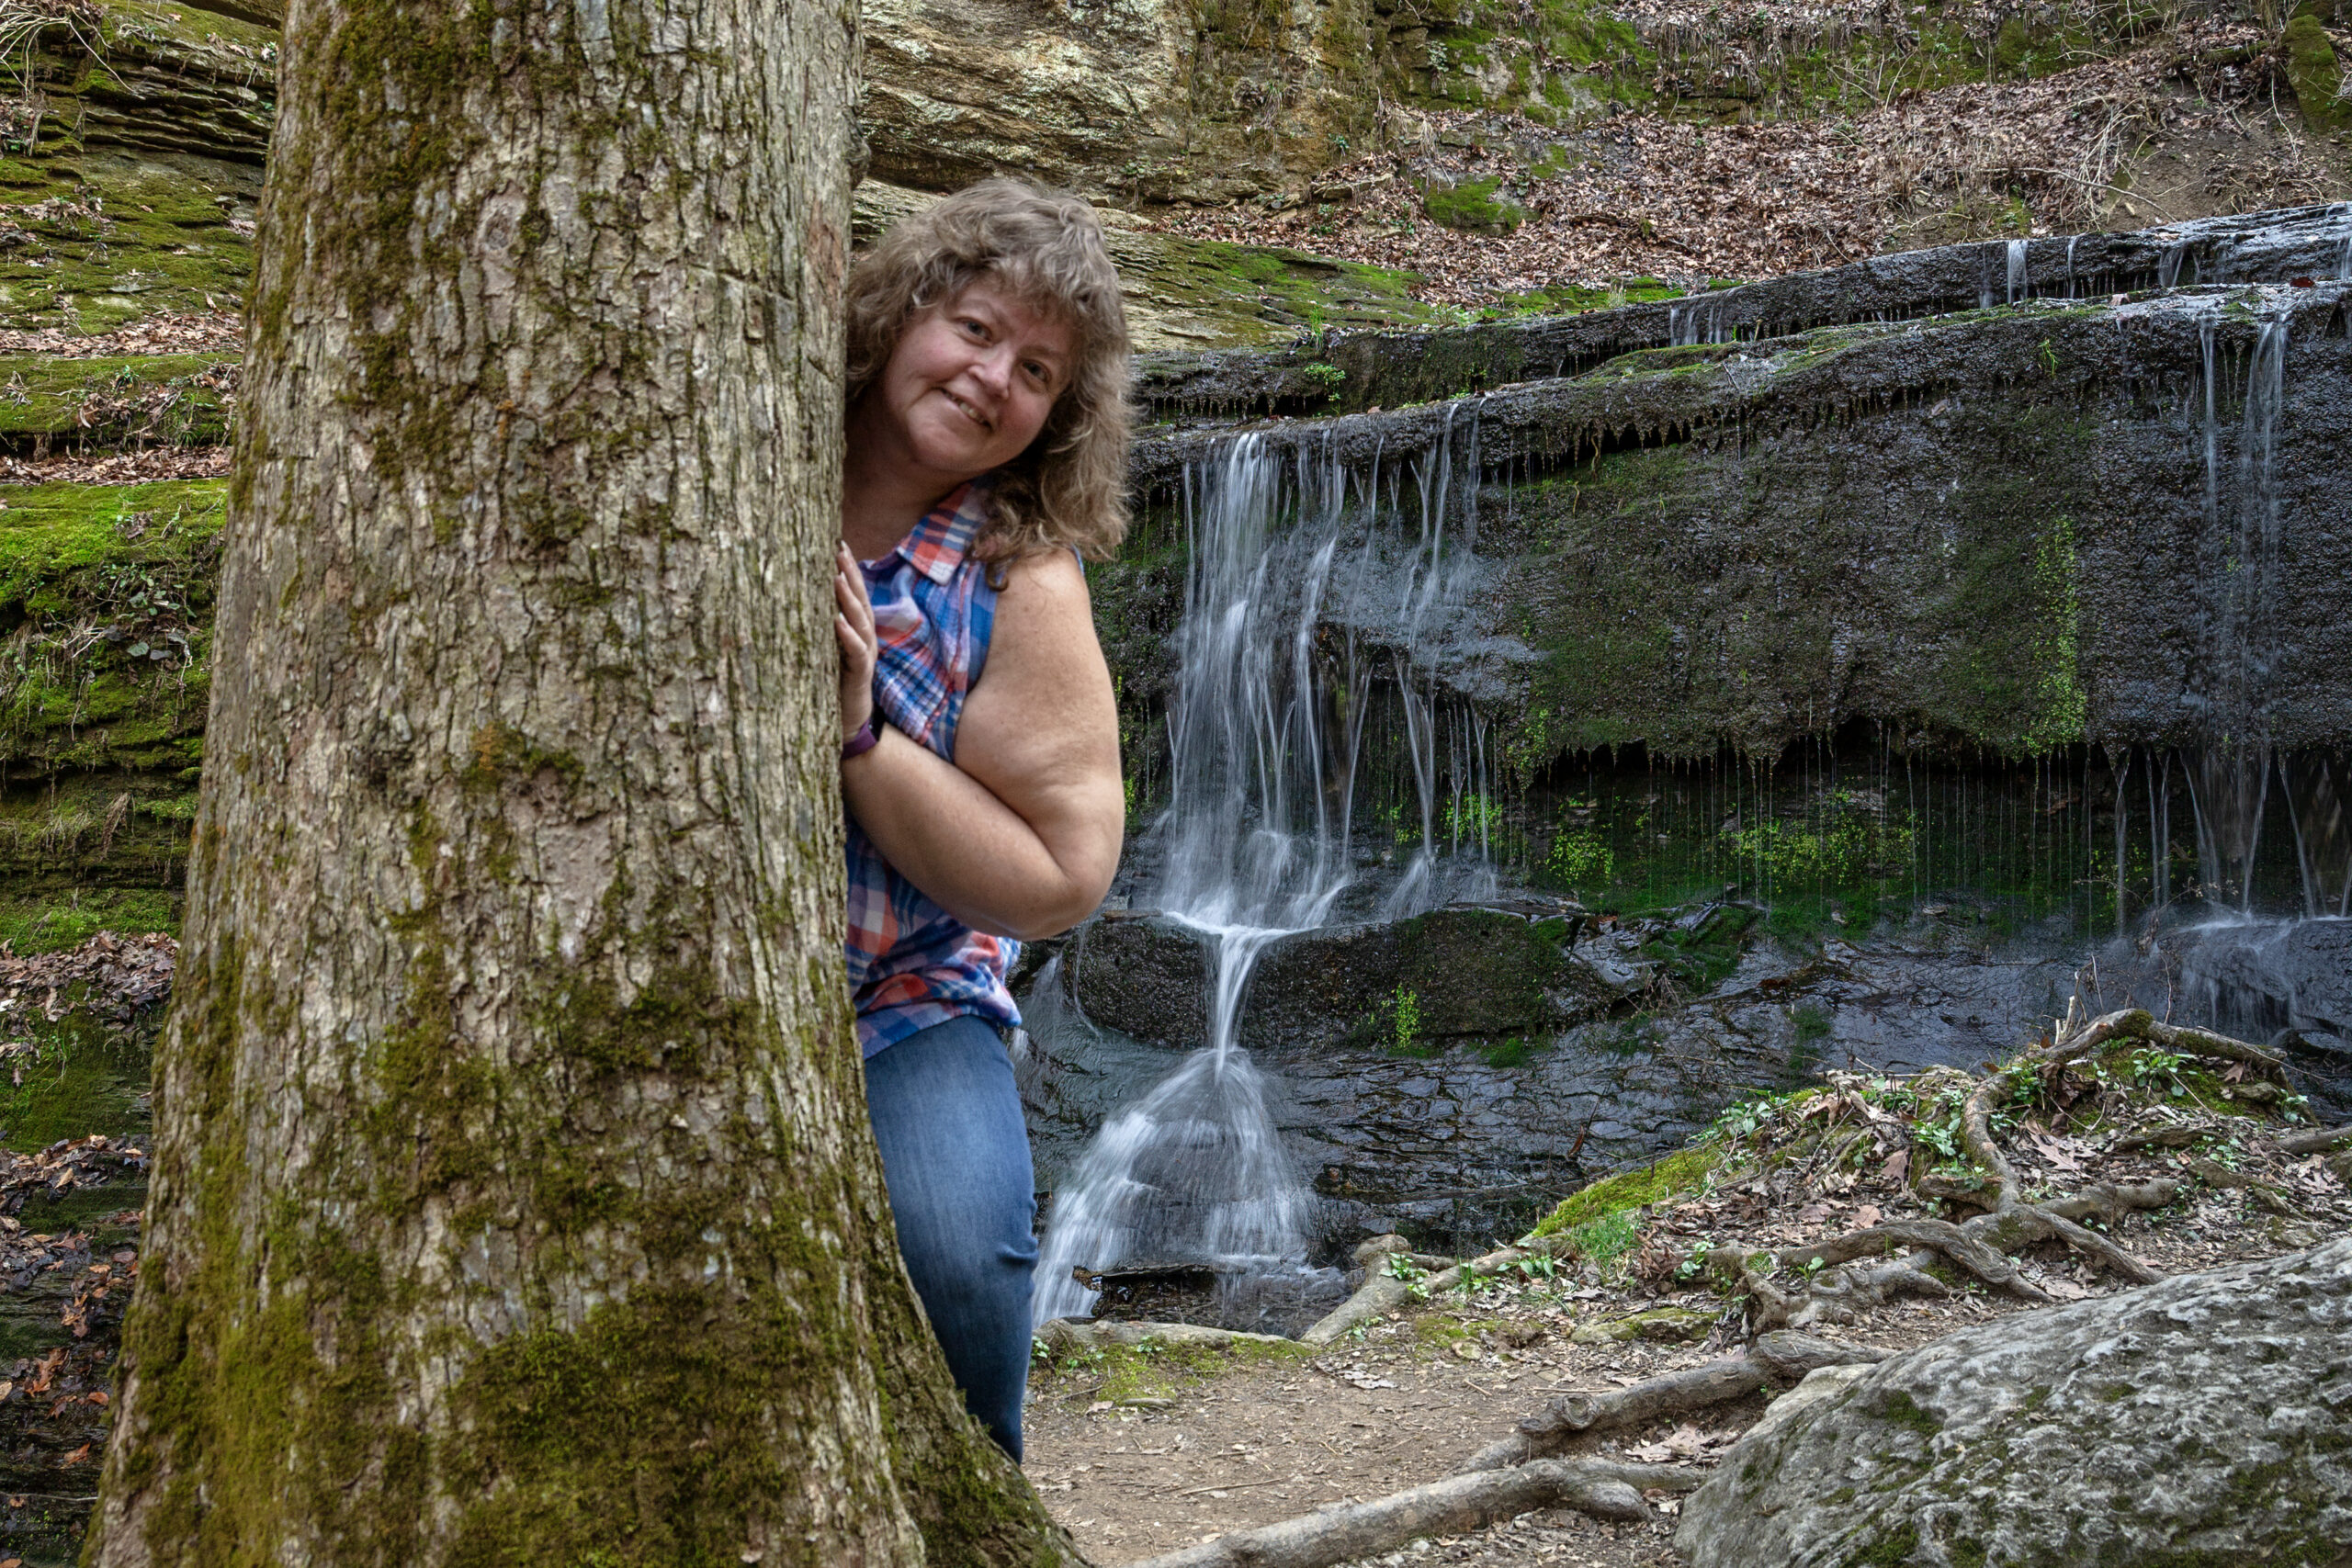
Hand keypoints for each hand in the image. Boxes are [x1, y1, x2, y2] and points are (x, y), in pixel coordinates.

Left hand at [834, 542, 877, 744]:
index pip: (854, 593)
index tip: (836, 542)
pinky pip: (856, 651)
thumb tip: (797, 599)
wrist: (849, 723)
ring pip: (860, 621)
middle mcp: (865, 638)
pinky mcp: (861, 675)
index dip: (848, 568)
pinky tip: (838, 621)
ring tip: (837, 577)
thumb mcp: (825, 650)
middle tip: (838, 548)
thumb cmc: (832, 684)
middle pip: (860, 599)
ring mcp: (865, 655)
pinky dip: (848, 635)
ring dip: (849, 598)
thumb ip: (821, 628)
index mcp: (857, 630)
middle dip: (850, 573)